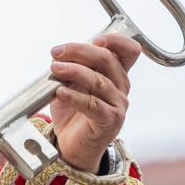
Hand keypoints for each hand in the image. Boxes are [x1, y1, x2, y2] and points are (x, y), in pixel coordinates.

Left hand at [48, 34, 141, 172]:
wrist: (71, 146)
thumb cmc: (72, 113)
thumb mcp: (71, 84)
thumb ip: (71, 67)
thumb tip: (59, 54)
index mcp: (116, 75)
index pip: (129, 50)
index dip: (116, 40)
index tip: (94, 39)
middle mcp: (121, 88)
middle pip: (108, 60)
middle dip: (80, 51)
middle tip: (57, 53)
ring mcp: (118, 105)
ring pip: (99, 81)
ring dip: (74, 71)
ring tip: (54, 69)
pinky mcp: (109, 121)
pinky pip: (93, 105)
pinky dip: (75, 96)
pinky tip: (61, 92)